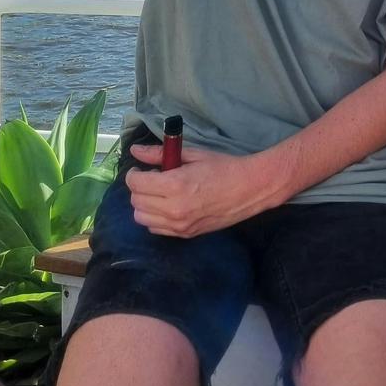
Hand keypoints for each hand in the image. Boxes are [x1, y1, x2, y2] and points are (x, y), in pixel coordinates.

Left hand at [125, 142, 283, 237]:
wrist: (250, 189)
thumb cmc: (224, 167)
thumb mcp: (193, 155)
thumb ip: (160, 154)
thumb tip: (135, 152)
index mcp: (175, 185)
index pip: (136, 183)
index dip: (134, 174)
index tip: (141, 169)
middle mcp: (174, 209)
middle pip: (136, 201)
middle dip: (140, 188)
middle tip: (153, 179)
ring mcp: (180, 225)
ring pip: (142, 218)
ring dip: (145, 204)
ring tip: (160, 194)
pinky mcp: (186, 234)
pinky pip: (155, 229)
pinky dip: (155, 218)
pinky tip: (168, 206)